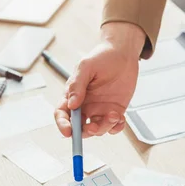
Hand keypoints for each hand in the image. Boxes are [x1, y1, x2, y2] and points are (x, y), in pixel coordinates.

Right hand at [55, 22, 145, 137]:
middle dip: (84, 132)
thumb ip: (77, 85)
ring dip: (104, 127)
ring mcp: (99, 110)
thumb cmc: (101, 57)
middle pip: (79, 127)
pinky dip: (116, 127)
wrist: (122, 53)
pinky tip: (119, 118)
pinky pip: (113, 126)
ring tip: (113, 115)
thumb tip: (72, 105)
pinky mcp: (114, 111)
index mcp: (72, 95)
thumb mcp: (85, 67)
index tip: (68, 131)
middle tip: (92, 127)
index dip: (62, 124)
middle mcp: (85, 105)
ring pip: (97, 129)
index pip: (62, 114)